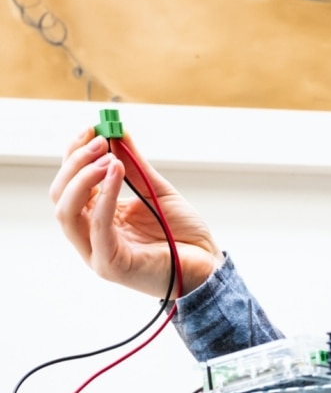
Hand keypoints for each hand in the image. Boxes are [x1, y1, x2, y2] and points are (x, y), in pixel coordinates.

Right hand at [50, 127, 222, 298]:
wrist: (208, 265)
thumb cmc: (182, 234)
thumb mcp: (157, 191)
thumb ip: (135, 165)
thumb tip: (118, 132)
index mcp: (96, 218)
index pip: (69, 183)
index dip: (75, 154)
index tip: (92, 128)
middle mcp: (90, 236)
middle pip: (61, 195)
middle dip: (76, 163)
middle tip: (100, 140)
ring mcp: (97, 252)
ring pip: (67, 211)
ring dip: (83, 178)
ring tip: (108, 157)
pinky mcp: (110, 265)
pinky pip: (97, 226)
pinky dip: (103, 196)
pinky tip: (115, 172)